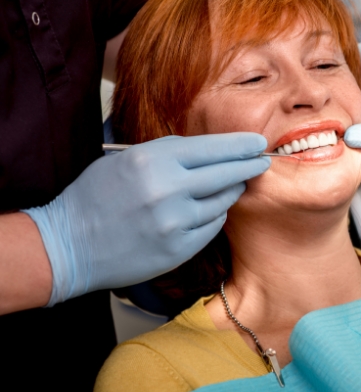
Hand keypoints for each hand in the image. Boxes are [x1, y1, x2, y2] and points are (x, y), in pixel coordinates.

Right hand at [23, 133, 269, 305]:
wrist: (68, 246)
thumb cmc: (95, 197)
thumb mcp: (125, 160)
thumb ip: (167, 154)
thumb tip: (210, 151)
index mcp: (152, 160)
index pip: (212, 148)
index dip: (240, 145)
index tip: (257, 142)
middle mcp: (168, 189)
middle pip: (226, 173)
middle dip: (249, 166)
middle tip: (262, 161)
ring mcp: (175, 222)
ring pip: (222, 201)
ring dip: (231, 192)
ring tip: (233, 185)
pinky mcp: (178, 249)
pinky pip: (212, 226)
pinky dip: (214, 216)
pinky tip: (209, 210)